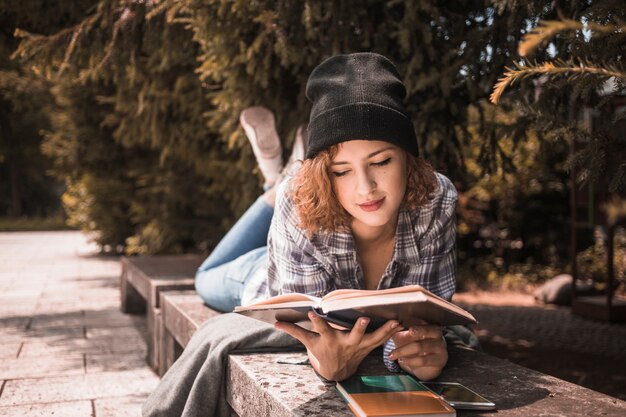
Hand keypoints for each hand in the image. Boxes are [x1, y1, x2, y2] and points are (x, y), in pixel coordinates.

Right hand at [275, 311, 401, 380]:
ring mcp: (358, 346)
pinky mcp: (368, 347)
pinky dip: (391, 332)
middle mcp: (345, 343)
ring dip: (384, 330)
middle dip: (358, 328)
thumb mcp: (308, 342)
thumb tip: (275, 322)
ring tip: (394, 322)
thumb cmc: (322, 352)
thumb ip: (294, 331)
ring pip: (372, 338)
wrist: (336, 372)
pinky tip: (401, 323)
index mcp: (328, 340)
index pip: (320, 329)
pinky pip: (382, 340)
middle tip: (364, 319)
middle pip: (352, 335)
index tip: (312, 311)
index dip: (316, 321)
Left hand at [389, 324, 447, 380]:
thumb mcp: (406, 337)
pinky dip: (410, 360)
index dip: (415, 319)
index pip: (424, 320)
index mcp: (430, 326)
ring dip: (403, 350)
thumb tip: (390, 322)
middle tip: (409, 331)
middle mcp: (437, 335)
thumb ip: (399, 329)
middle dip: (417, 330)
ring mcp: (440, 348)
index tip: (406, 320)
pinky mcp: (439, 361)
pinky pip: (423, 360)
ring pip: (420, 346)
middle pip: (426, 330)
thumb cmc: (415, 347)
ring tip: (392, 354)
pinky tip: (401, 360)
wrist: (426, 367)